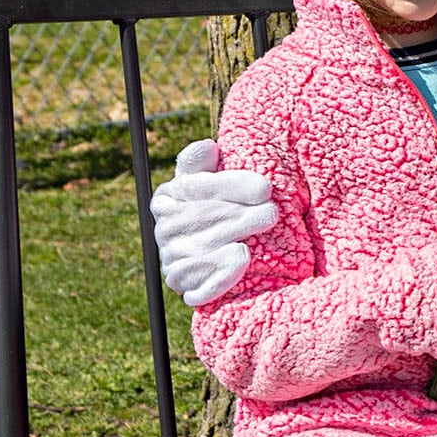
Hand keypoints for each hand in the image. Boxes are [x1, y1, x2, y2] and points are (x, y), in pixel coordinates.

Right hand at [152, 141, 277, 305]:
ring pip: (205, 247)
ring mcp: (173, 261)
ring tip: (266, 222)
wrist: (219, 251)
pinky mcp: (187, 288)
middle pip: (201, 217)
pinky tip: (243, 257)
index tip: (264, 186)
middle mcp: (165, 231)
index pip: (194, 188)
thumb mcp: (206, 179)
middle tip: (271, 209)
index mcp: (167, 199)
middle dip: (240, 211)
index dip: (230, 186)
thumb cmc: (217, 205)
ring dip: (238, 233)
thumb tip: (208, 148)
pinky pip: (201, 282)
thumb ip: (202, 162)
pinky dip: (223, 272)